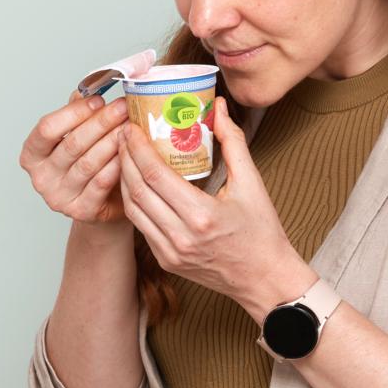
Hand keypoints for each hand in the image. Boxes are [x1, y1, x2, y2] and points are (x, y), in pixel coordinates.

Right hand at [18, 94, 129, 224]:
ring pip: (89, 163)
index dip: (73, 113)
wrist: (99, 202)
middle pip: (72, 144)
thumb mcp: (75, 136)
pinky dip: (116, 164)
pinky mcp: (80, 210)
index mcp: (32, 155)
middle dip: (101, 123)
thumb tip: (86, 91)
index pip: (47, 129)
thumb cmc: (85, 162)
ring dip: (113, 141)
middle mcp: (41, 178)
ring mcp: (59, 197)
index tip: (98, 100)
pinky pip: (101, 183)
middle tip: (123, 107)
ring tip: (130, 126)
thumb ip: (75, 114)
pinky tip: (129, 151)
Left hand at [118, 97, 315, 320]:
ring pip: (133, 210)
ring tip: (124, 156)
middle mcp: (181, 236)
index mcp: (202, 215)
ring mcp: (170, 252)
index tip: (131, 128)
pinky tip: (135, 184)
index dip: (137, 148)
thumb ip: (233, 142)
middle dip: (124, 159)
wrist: (264, 279)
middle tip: (122, 136)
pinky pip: (141, 226)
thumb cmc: (262, 232)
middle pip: (137, 190)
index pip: (155, 174)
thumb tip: (217, 108)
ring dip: (123, 180)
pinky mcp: (167, 261)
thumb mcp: (252, 183)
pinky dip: (134, 202)